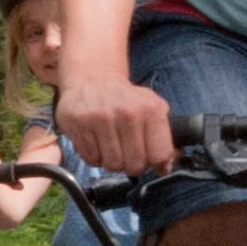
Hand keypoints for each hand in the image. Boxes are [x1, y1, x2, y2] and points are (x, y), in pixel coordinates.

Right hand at [57, 71, 172, 176]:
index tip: (149, 159)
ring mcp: (101, 118)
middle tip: (127, 152)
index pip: (160, 155)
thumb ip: (164, 138)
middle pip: (134, 165)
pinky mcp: (79, 122)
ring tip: (110, 145)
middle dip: (131, 165)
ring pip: (112, 165)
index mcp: (151, 109)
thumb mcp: (152, 108)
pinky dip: (94, 156)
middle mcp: (128, 112)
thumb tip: (166, 167)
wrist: (93, 78)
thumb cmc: (125, 99)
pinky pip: (91, 159)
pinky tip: (96, 141)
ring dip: (111, 161)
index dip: (155, 164)